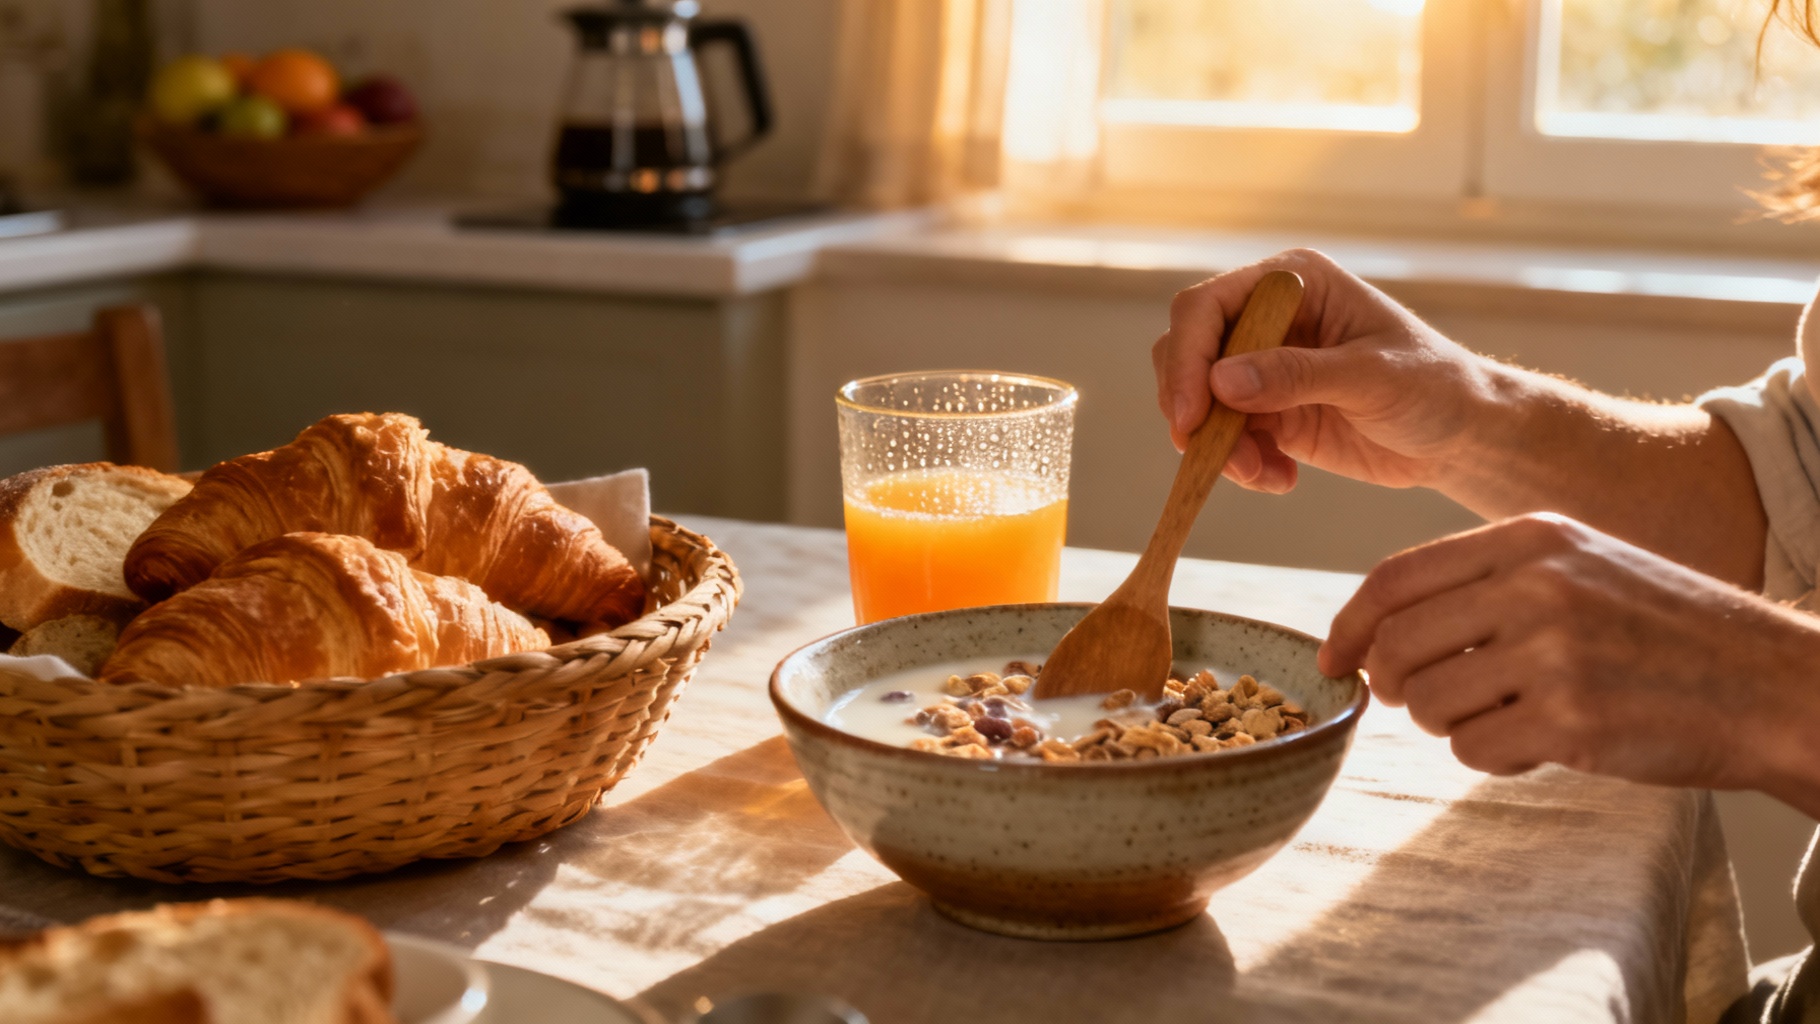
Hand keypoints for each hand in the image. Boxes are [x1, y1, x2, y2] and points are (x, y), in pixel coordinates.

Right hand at [1152, 248, 1500, 493]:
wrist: (1462, 436)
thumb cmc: (1435, 386)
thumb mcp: (1372, 377)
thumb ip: (1297, 375)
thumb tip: (1221, 381)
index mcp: (1294, 285)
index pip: (1207, 307)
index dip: (1187, 357)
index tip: (1189, 415)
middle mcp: (1269, 319)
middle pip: (1189, 352)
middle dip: (1193, 407)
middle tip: (1210, 455)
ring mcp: (1264, 368)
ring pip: (1200, 402)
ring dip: (1217, 445)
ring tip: (1261, 473)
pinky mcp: (1268, 413)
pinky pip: (1225, 439)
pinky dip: (1240, 465)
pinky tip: (1282, 478)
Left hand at [1320, 513, 1819, 808]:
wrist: (1770, 683)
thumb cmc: (1664, 631)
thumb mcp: (1580, 566)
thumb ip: (1486, 581)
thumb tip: (1378, 629)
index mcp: (1530, 540)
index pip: (1395, 579)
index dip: (1349, 626)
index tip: (1333, 660)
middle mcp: (1535, 587)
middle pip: (1397, 645)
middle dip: (1393, 685)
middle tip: (1419, 701)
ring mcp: (1553, 652)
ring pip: (1430, 703)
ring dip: (1448, 723)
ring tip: (1503, 715)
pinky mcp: (1571, 719)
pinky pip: (1474, 750)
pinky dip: (1490, 757)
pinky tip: (1537, 744)